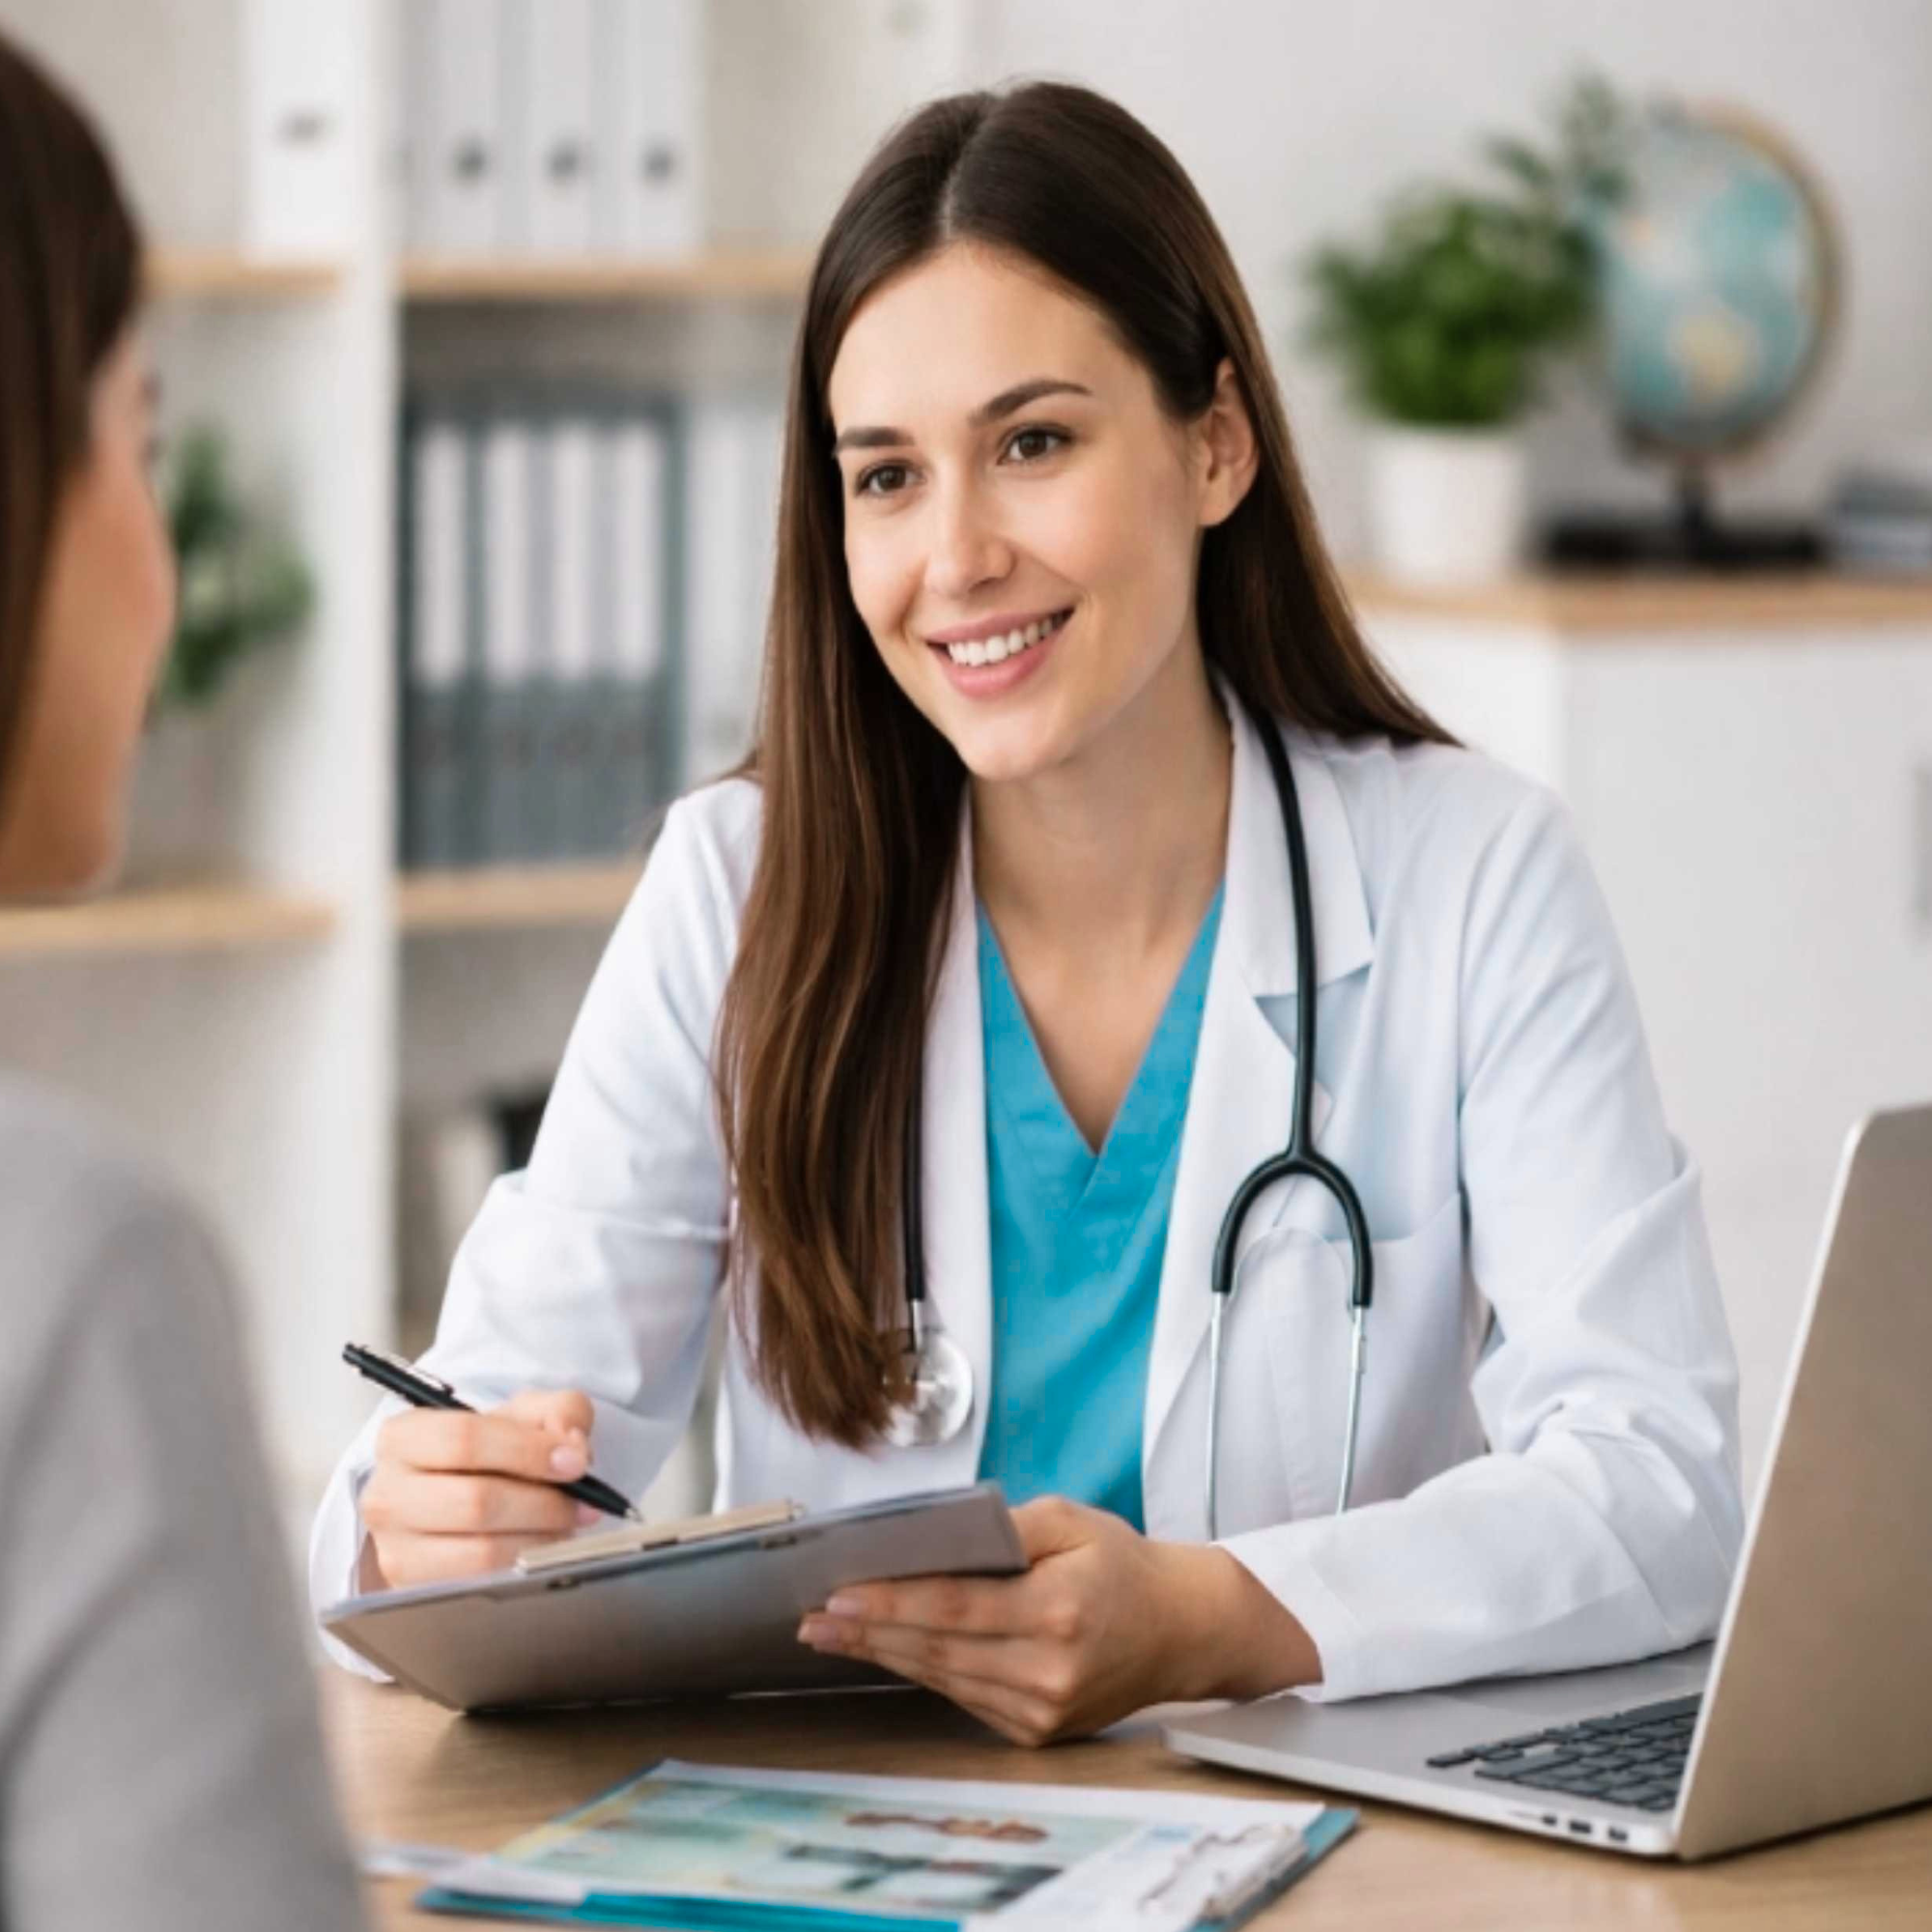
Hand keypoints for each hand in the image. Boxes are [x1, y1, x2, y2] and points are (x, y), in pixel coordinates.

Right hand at [358, 1388, 599, 1590]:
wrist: (452, 1497)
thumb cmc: (487, 1454)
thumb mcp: (522, 1415)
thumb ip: (557, 1411)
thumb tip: (571, 1443)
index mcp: (404, 1437)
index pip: (464, 1440)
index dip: (527, 1451)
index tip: (574, 1462)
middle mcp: (387, 1492)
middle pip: (475, 1502)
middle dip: (544, 1503)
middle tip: (584, 1503)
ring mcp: (395, 1547)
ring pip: (480, 1551)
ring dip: (540, 1539)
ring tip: (567, 1526)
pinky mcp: (412, 1588)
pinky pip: (480, 1585)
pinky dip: (523, 1566)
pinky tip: (542, 1548)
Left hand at [795, 1496, 1320, 1745]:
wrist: (1181, 1631)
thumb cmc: (1121, 1564)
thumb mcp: (1071, 1520)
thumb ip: (1006, 1527)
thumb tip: (935, 1537)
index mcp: (1059, 1609)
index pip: (955, 1607)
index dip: (891, 1603)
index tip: (837, 1594)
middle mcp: (1050, 1670)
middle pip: (938, 1649)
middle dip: (868, 1632)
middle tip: (811, 1617)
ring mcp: (1043, 1710)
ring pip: (944, 1678)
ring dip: (885, 1654)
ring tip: (832, 1632)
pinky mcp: (1037, 1732)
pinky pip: (965, 1697)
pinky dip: (925, 1671)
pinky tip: (890, 1650)